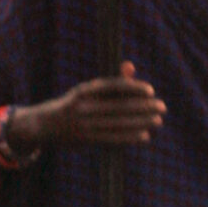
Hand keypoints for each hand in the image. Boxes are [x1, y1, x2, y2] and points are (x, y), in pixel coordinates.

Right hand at [33, 63, 165, 150]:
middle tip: (162, 107)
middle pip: (119, 106)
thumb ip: (111, 81)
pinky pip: (112, 139)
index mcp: (85, 90)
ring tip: (157, 120)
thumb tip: (130, 66)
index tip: (150, 90)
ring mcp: (85, 124)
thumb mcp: (87, 90)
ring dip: (141, 122)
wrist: (45, 125)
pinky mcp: (86, 139)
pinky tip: (144, 136)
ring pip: (119, 123)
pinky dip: (130, 137)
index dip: (133, 88)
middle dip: (143, 107)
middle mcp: (84, 106)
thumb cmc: (73, 104)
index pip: (113, 87)